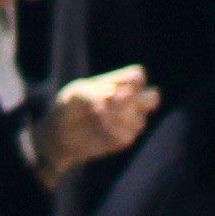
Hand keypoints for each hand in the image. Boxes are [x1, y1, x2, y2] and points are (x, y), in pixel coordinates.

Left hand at [42, 65, 159, 173]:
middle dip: (138, 101)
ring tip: (97, 117)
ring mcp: (130, 121)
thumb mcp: (76, 93)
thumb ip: (95, 93)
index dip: (131, 83)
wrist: (62, 134)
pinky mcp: (125, 139)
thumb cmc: (70, 106)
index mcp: (120, 83)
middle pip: (152, 97)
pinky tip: (100, 129)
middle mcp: (130, 102)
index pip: (138, 76)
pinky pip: (128, 136)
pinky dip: (112, 132)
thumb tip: (113, 99)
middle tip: (115, 103)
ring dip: (117, 118)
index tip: (112, 89)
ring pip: (139, 120)